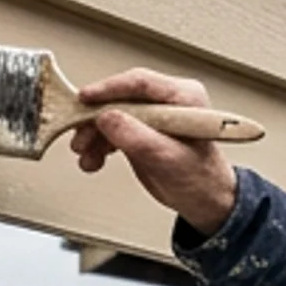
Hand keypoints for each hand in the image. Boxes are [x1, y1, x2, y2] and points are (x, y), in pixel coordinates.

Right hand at [68, 65, 240, 235]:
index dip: (109, 89)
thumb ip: (137, 137)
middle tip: (81, 135)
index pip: (141, 82)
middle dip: (96, 118)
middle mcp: (167, 102)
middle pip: (121, 98)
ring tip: (85, 154)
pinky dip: (99, 144)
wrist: (204, 202)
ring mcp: (153, 116)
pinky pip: (113, 129)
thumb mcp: (168, 159)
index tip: (86, 98)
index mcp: (184, 97)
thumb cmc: (201, 180)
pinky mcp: (141, 130)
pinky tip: (93, 159)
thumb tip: (107, 118)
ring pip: (112, 115)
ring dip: (94, 134)